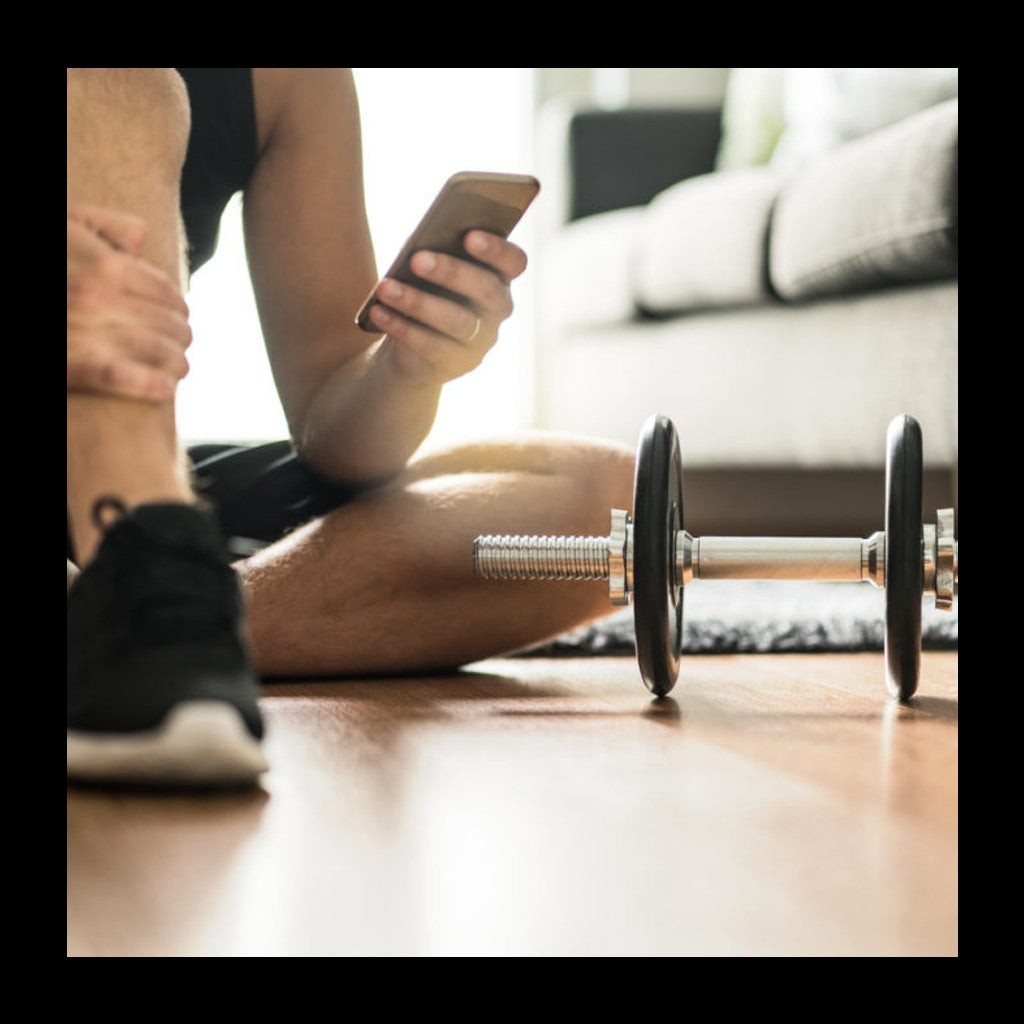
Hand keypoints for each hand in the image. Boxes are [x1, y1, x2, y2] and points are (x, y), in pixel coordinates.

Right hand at [67, 205, 191, 400]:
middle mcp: (96, 296)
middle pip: (165, 322)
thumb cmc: (46, 260)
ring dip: (175, 360)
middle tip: (183, 342)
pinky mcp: (71, 365)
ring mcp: (83, 332)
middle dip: (179, 334)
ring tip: (179, 366)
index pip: (162, 290)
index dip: (176, 304)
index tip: (180, 314)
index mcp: (100, 263)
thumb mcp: (61, 225)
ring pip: (155, 351)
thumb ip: (101, 225)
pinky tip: (166, 386)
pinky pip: (123, 378)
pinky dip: (153, 384)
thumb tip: (140, 237)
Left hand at [366, 230, 526, 383]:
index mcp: (499, 276)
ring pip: (457, 321)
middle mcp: (498, 310)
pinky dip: (401, 327)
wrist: (413, 345)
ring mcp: (480, 340)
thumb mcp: (433, 268)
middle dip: (452, 273)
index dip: (497, 250)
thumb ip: (436, 251)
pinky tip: (379, 312)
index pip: (515, 262)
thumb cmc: (426, 289)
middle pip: (486, 290)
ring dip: (418, 302)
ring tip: (385, 287)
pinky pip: (431, 346)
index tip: (469, 236)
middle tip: (416, 259)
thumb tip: (417, 244)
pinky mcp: (456, 364)